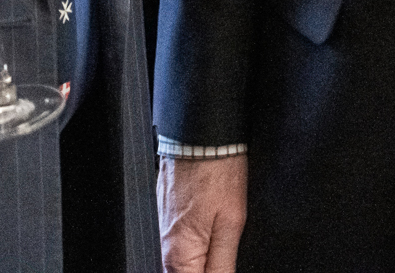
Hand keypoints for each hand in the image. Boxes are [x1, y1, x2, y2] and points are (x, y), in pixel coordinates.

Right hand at [159, 154, 246, 272]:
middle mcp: (165, 247)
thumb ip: (223, 265)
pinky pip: (180, 245)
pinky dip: (197, 245)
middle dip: (209, 269)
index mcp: (179, 256)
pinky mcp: (165, 217)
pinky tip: (212, 229)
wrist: (200, 135)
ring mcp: (162, 231)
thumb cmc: (216, 171)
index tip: (225, 266)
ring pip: (185, 263)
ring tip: (221, 235)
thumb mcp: (231, 223)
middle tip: (225, 246)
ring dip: (204, 260)